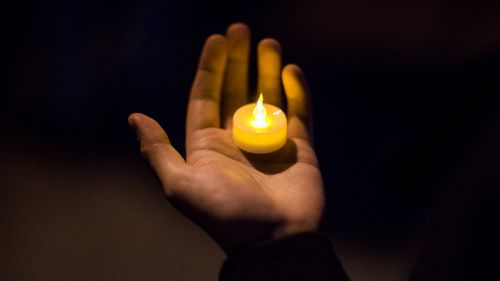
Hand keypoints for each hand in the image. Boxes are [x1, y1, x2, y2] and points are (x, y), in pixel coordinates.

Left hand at [128, 23, 323, 252]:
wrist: (272, 240)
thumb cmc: (225, 214)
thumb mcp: (180, 184)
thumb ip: (157, 151)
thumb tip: (134, 118)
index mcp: (208, 145)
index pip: (206, 97)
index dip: (210, 67)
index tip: (217, 38)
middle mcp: (236, 139)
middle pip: (235, 90)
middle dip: (238, 60)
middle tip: (241, 29)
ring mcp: (269, 142)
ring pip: (267, 96)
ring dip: (267, 69)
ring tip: (268, 42)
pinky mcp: (298, 149)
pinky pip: (299, 113)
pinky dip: (297, 91)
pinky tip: (291, 70)